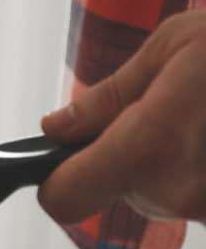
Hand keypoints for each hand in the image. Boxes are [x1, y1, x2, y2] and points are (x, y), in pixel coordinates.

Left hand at [38, 9, 205, 223]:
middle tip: (174, 108)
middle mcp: (182, 192)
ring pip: (159, 197)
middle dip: (126, 155)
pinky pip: (198, 198)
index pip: (65, 200)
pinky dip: (202, 170)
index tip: (61, 163)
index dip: (57, 181)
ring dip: (170, 162)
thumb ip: (108, 97)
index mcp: (149, 147)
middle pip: (116, 192)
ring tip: (204, 118)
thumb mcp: (170, 49)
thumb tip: (56, 128)